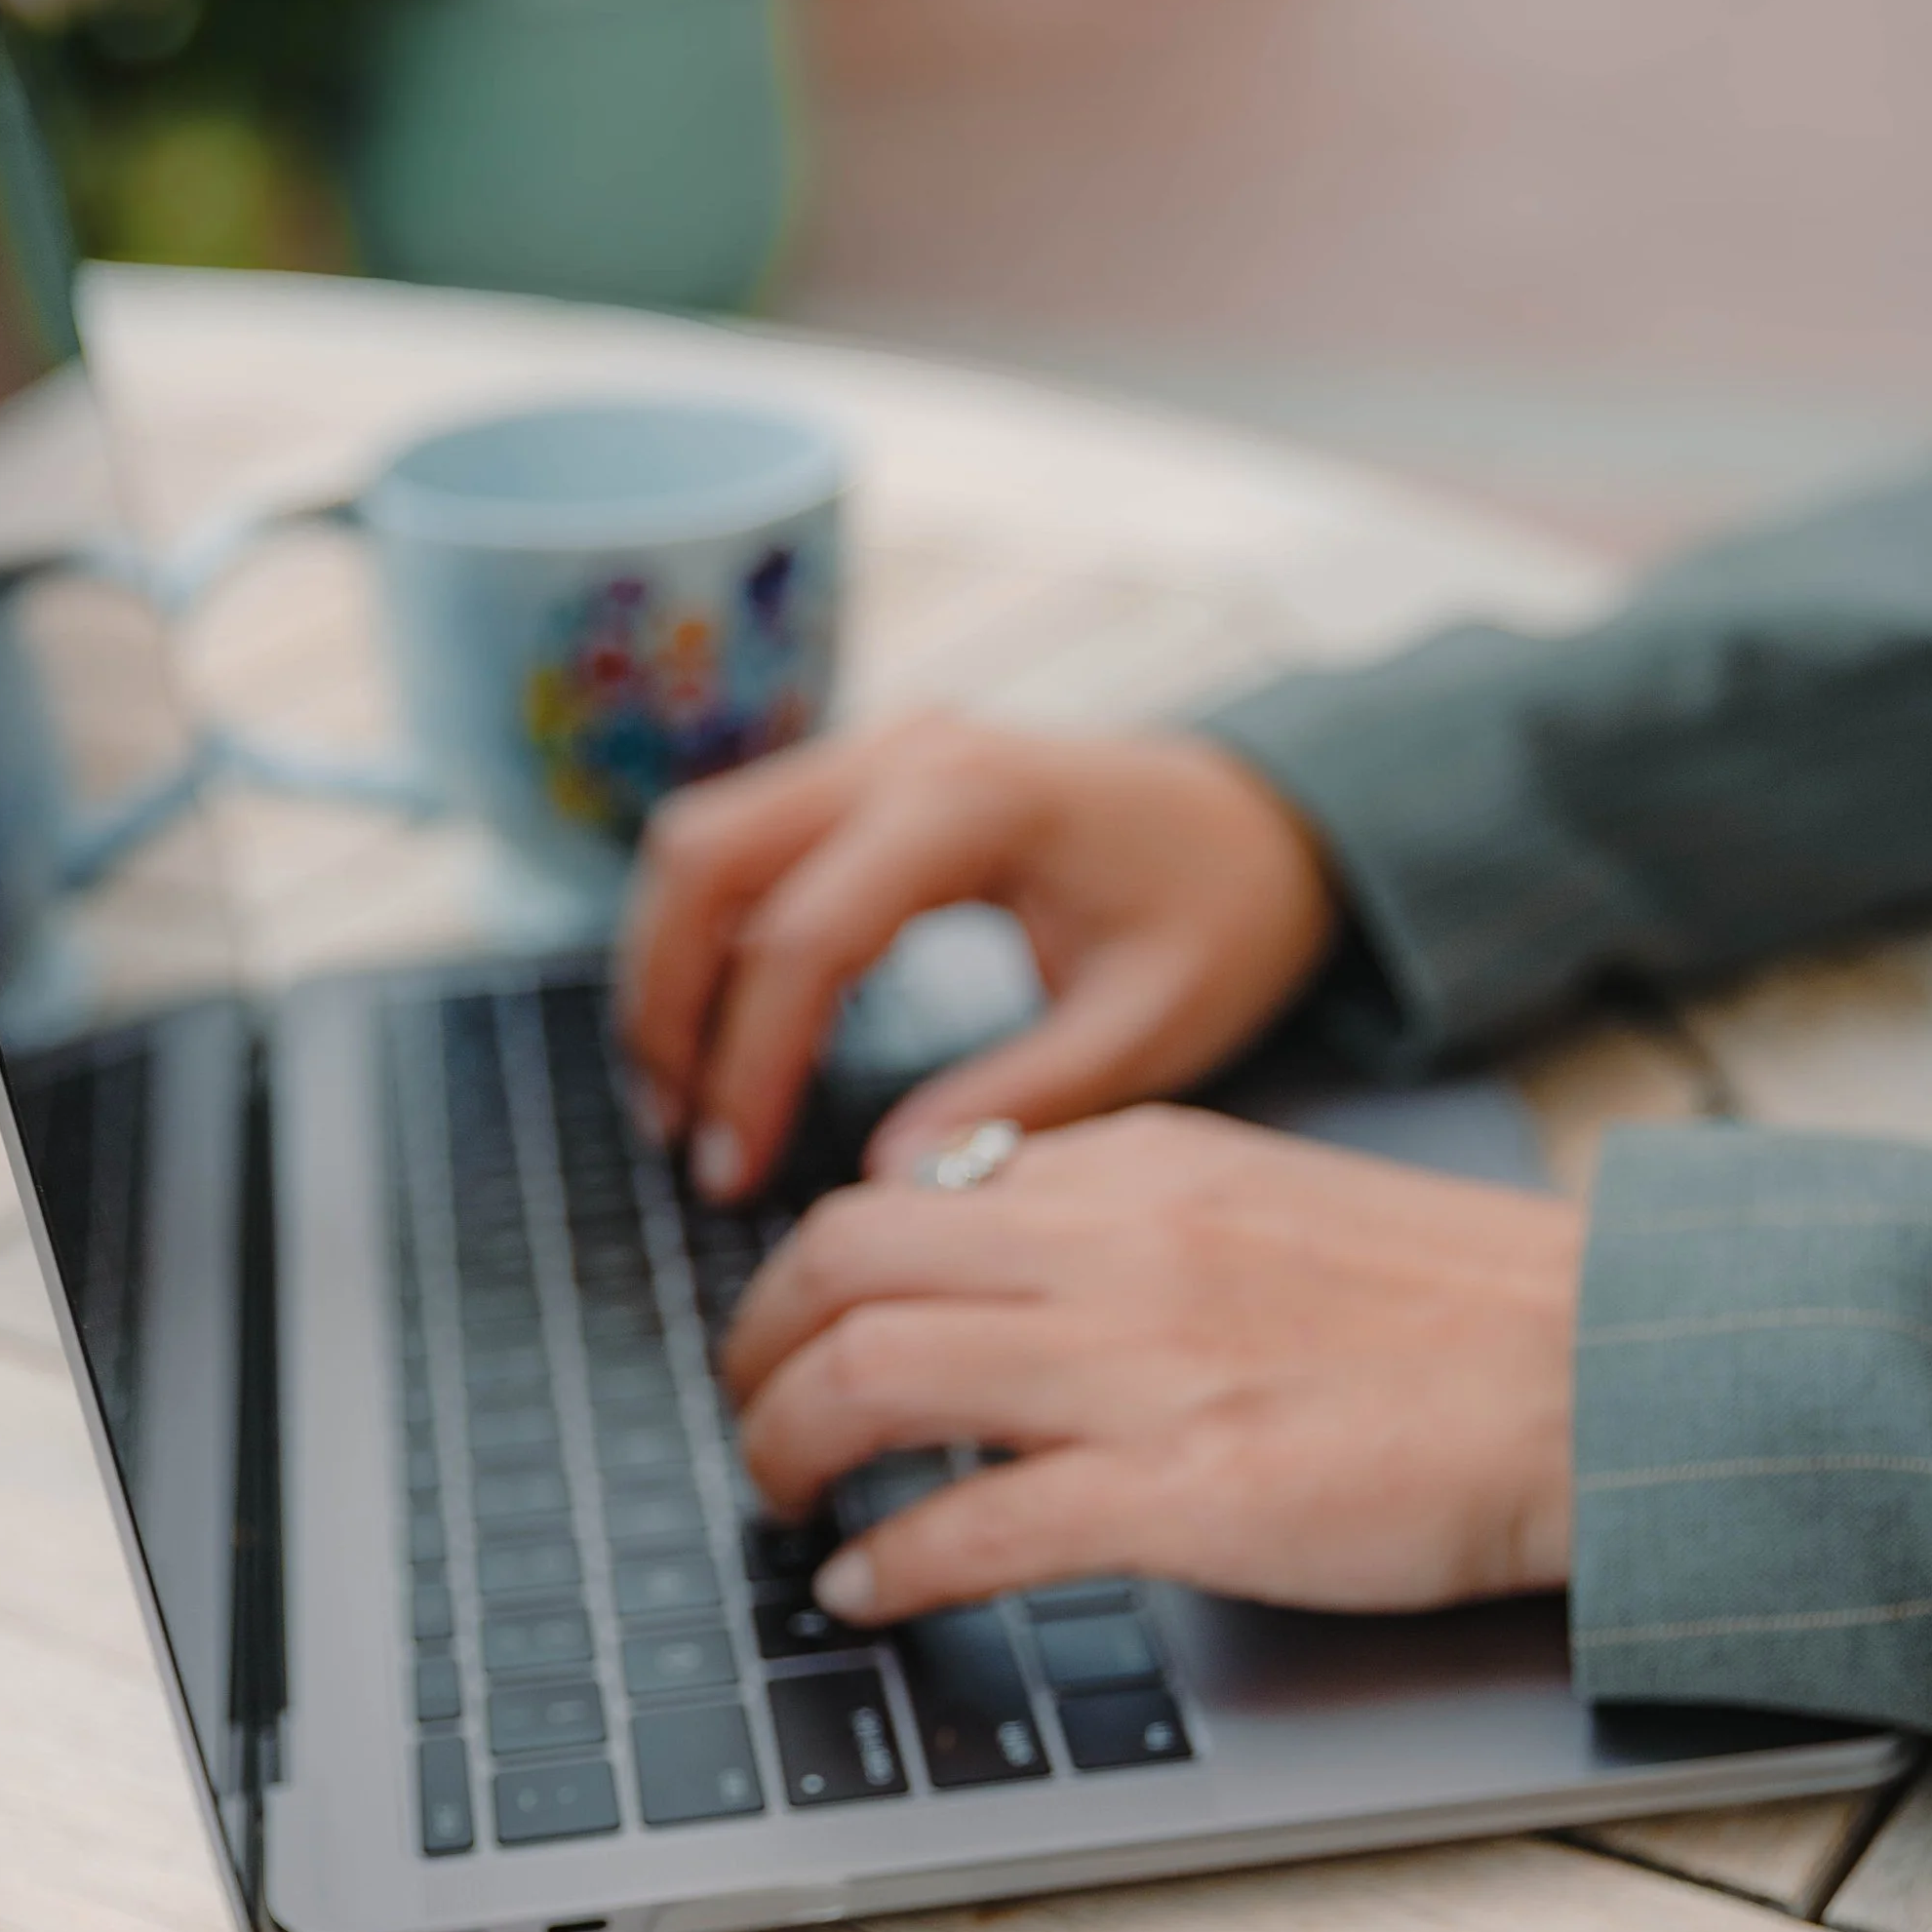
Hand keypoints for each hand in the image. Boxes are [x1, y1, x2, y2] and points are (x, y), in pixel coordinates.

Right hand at [615, 716, 1338, 1199]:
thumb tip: (884, 1182)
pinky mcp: (864, 774)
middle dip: (667, 1007)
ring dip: (666, 969)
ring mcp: (874, 749)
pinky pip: (737, 840)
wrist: (1266, 818)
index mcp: (976, 803)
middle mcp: (904, 752)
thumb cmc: (1222, 914)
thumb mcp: (1151, 1025)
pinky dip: (703, 936)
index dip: (749, 1064)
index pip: (804, 934)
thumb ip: (1022, 1100)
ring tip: (684, 1105)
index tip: (732, 1175)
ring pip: (697, 839)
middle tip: (684, 1140)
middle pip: (703, 858)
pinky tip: (722, 1038)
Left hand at [721, 1107, 1582, 1624]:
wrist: (1606, 1375)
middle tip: (755, 1415)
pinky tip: (868, 1595)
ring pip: (871, 1376)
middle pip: (843, 1262)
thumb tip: (989, 1241)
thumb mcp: (1264, 1197)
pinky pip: (972, 1525)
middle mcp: (1118, 1243)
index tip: (802, 1331)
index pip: (904, 1190)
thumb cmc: (1457, 1310)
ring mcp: (1144, 1366)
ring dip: (789, 1449)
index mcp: (1140, 1165)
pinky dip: (891, 1566)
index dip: (815, 1273)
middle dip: (758, 1347)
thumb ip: (1125, 1210)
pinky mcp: (1185, 1493)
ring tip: (785, 1503)